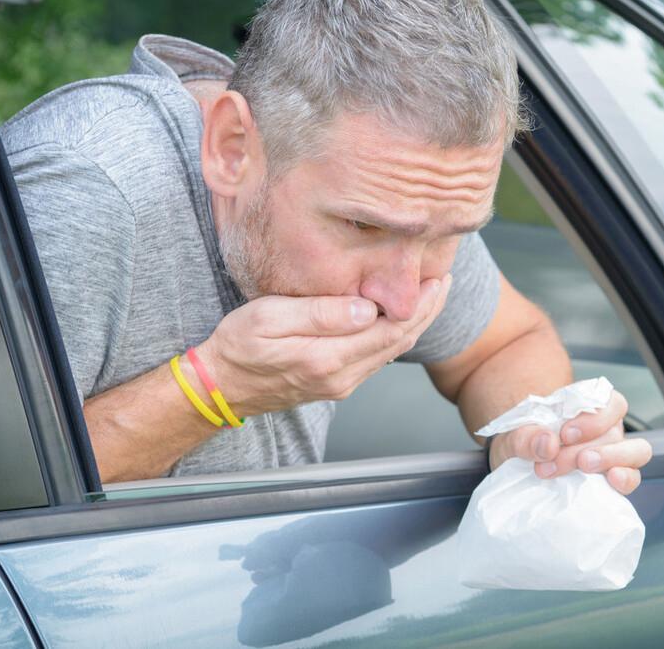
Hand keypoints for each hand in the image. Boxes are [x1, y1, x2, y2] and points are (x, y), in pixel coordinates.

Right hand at [197, 274, 451, 415]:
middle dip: (427, 310)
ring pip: (391, 351)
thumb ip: (320, 314)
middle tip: (443, 280)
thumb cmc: (238, 347)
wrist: (220, 386)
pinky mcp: (336, 382)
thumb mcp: (270, 318)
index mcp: (328, 358)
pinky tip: (398, 315)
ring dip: (415, 322)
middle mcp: (342, 377)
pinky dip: (396, 334)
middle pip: (400, 342)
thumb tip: (367, 309)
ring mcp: (341, 383)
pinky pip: (376, 357)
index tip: (436, 277)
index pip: (391, 330)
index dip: (420, 304)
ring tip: (430, 293)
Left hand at [488, 389, 651, 494]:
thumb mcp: (514, 435)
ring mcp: (613, 453)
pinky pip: (632, 477)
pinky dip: (625, 479)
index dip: (593, 417)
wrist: (517, 465)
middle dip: (585, 446)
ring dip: (611, 458)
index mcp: (588, 407)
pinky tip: (611, 481)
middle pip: (615, 431)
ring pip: (636, 450)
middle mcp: (606, 428)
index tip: (565, 433)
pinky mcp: (613, 479)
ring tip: (583, 466)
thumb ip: (526, 436)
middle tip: (555, 460)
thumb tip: (547, 443)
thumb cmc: (524, 442)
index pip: (610, 402)